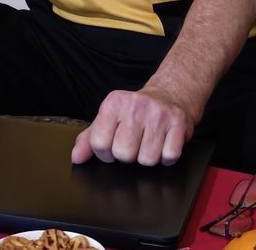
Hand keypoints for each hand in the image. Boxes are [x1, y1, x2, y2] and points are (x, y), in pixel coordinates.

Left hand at [71, 87, 196, 166]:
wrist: (170, 95)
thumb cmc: (135, 112)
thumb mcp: (109, 119)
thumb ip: (89, 139)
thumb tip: (77, 157)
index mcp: (113, 103)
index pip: (99, 143)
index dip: (105, 153)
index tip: (113, 147)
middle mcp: (135, 105)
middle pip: (123, 154)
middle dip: (128, 156)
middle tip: (134, 144)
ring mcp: (158, 113)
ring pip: (147, 159)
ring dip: (148, 157)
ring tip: (150, 142)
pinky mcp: (178, 123)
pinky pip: (169, 157)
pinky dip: (167, 157)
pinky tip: (164, 143)